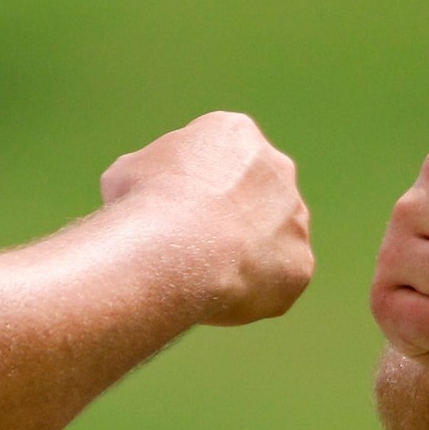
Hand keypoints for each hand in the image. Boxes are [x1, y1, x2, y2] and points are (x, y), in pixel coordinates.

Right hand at [100, 110, 313, 325]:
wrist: (176, 248)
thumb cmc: (146, 204)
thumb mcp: (127, 173)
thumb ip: (147, 175)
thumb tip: (140, 188)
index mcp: (236, 134)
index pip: (222, 156)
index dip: (194, 186)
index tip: (173, 208)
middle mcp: (278, 168)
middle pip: (256, 193)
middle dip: (231, 216)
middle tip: (196, 244)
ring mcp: (295, 217)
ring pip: (272, 238)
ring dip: (247, 254)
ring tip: (206, 275)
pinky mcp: (300, 264)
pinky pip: (278, 280)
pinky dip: (254, 291)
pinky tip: (223, 295)